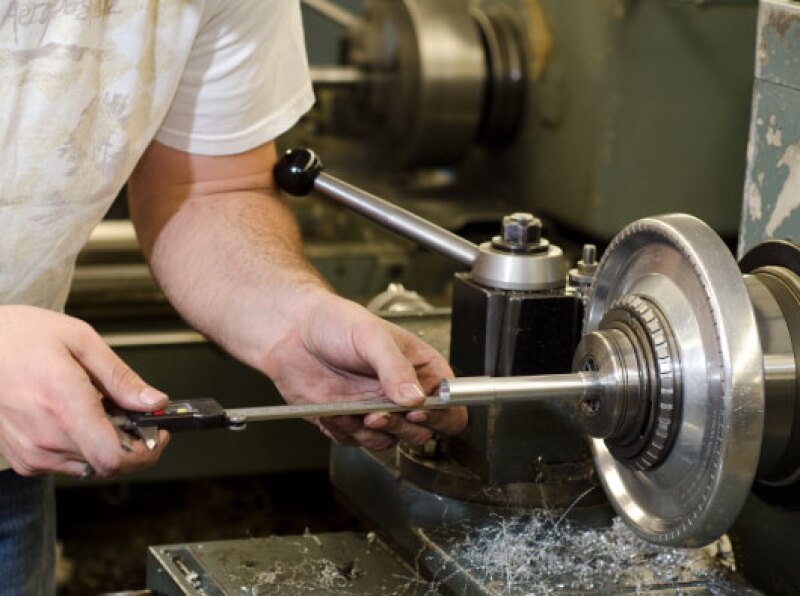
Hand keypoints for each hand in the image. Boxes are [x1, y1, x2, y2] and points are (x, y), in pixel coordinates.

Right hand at [0, 306, 169, 476]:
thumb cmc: (24, 336)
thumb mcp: (82, 341)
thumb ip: (121, 378)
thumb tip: (154, 402)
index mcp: (64, 405)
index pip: (113, 458)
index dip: (145, 451)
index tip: (156, 433)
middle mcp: (45, 436)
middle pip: (107, 463)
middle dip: (129, 440)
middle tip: (129, 411)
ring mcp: (31, 452)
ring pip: (89, 465)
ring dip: (104, 443)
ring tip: (96, 408)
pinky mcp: (23, 459)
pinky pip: (66, 464)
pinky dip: (80, 445)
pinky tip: (73, 416)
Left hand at [260, 292, 467, 450]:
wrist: (292, 332)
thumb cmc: (335, 321)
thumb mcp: (371, 336)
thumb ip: (395, 367)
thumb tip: (415, 397)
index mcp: (421, 367)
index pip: (449, 403)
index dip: (441, 414)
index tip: (419, 411)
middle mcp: (403, 392)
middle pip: (423, 431)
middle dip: (400, 427)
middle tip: (380, 413)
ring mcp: (378, 409)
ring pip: (389, 442)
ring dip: (370, 432)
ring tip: (353, 410)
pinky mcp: (352, 422)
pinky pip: (357, 442)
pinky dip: (344, 431)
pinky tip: (333, 410)